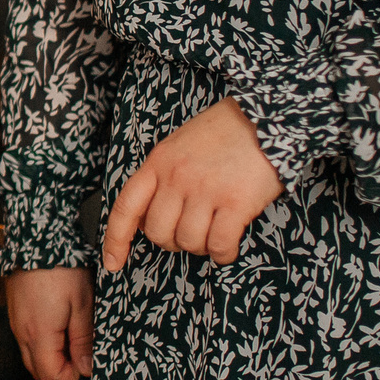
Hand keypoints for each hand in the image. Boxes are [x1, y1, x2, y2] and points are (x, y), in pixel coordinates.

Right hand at [4, 267, 93, 379]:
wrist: (36, 241)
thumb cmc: (62, 269)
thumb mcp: (83, 305)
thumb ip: (84, 340)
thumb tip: (86, 368)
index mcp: (40, 334)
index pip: (51, 375)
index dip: (72, 374)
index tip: (85, 359)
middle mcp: (22, 332)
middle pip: (38, 370)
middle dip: (60, 368)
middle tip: (79, 350)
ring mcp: (16, 322)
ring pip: (30, 355)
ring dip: (50, 355)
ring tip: (69, 333)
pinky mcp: (15, 312)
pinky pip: (26, 338)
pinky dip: (41, 341)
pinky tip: (57, 323)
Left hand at [102, 96, 281, 271]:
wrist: (267, 117)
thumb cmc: (225, 132)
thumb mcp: (180, 145)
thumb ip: (163, 177)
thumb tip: (150, 218)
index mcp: (159, 162)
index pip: (126, 207)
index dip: (115, 239)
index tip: (112, 262)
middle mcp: (177, 177)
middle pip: (158, 233)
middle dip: (173, 241)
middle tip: (191, 231)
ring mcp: (205, 190)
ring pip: (188, 241)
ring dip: (201, 246)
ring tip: (214, 230)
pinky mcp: (236, 203)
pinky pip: (219, 245)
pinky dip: (223, 253)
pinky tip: (228, 245)